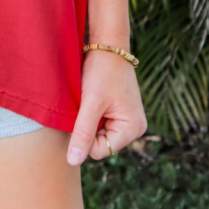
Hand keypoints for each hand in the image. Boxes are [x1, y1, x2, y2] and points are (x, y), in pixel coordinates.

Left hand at [66, 49, 146, 165]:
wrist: (108, 46)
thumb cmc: (102, 71)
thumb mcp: (90, 103)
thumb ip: (83, 133)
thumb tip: (73, 162)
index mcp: (133, 129)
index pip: (99, 151)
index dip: (85, 135)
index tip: (84, 111)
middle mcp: (135, 128)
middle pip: (100, 145)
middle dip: (88, 127)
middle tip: (87, 103)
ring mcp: (128, 121)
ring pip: (98, 134)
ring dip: (89, 120)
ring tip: (91, 100)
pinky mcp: (120, 113)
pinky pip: (100, 124)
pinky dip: (92, 114)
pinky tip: (92, 99)